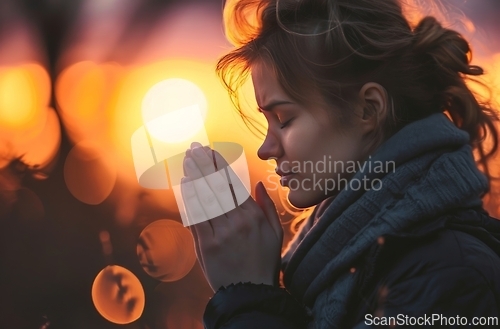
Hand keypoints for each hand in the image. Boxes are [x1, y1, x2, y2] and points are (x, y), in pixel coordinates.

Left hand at [181, 142, 282, 291]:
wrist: (250, 293)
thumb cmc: (265, 262)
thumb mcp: (274, 233)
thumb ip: (266, 207)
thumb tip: (257, 183)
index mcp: (253, 217)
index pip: (233, 184)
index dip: (220, 165)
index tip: (211, 151)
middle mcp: (236, 222)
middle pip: (217, 187)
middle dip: (205, 165)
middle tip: (195, 148)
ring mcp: (219, 234)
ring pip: (205, 199)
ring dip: (194, 178)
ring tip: (188, 161)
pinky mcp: (205, 246)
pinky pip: (196, 218)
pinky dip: (189, 200)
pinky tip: (184, 186)